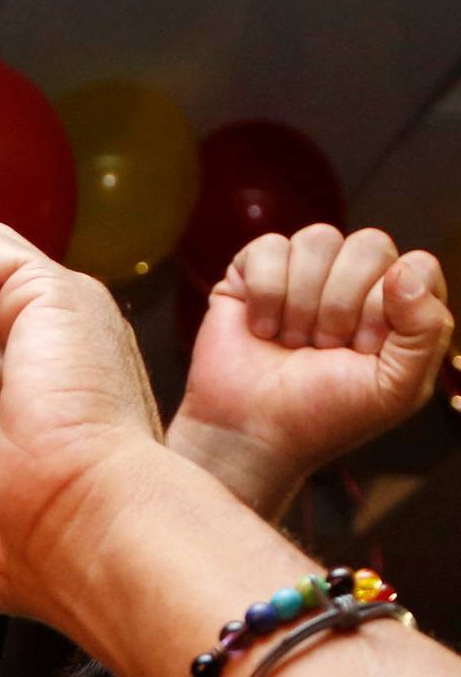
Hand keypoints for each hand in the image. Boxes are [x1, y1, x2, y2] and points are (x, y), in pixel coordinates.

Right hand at [169, 226, 452, 517]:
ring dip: (301, 302)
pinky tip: (260, 328)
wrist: (249, 438)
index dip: (385, 307)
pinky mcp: (252, 275)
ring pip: (319, 239)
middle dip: (341, 306)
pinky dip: (265, 293)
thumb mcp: (396, 389)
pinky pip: (270, 246)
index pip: (414, 265)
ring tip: (289, 342)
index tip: (360, 351)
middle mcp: (352, 281)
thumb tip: (404, 270)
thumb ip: (428, 329)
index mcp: (394, 304)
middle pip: (368, 244)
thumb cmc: (320, 419)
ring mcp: (302, 274)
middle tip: (321, 349)